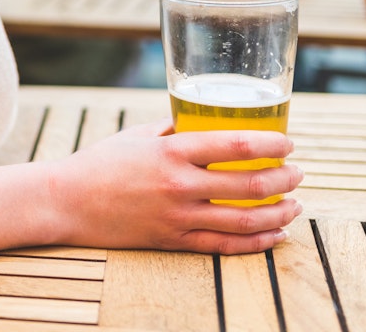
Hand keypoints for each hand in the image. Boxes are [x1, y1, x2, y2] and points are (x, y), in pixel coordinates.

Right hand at [47, 121, 302, 253]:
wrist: (67, 202)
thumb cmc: (101, 163)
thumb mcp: (138, 134)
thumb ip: (174, 129)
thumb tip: (205, 120)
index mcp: (171, 151)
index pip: (235, 145)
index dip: (270, 145)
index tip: (288, 143)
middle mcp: (179, 185)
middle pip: (249, 185)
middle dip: (284, 179)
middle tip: (298, 173)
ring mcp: (177, 217)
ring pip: (244, 220)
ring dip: (278, 212)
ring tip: (294, 204)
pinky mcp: (173, 240)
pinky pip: (225, 245)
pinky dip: (256, 242)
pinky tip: (274, 234)